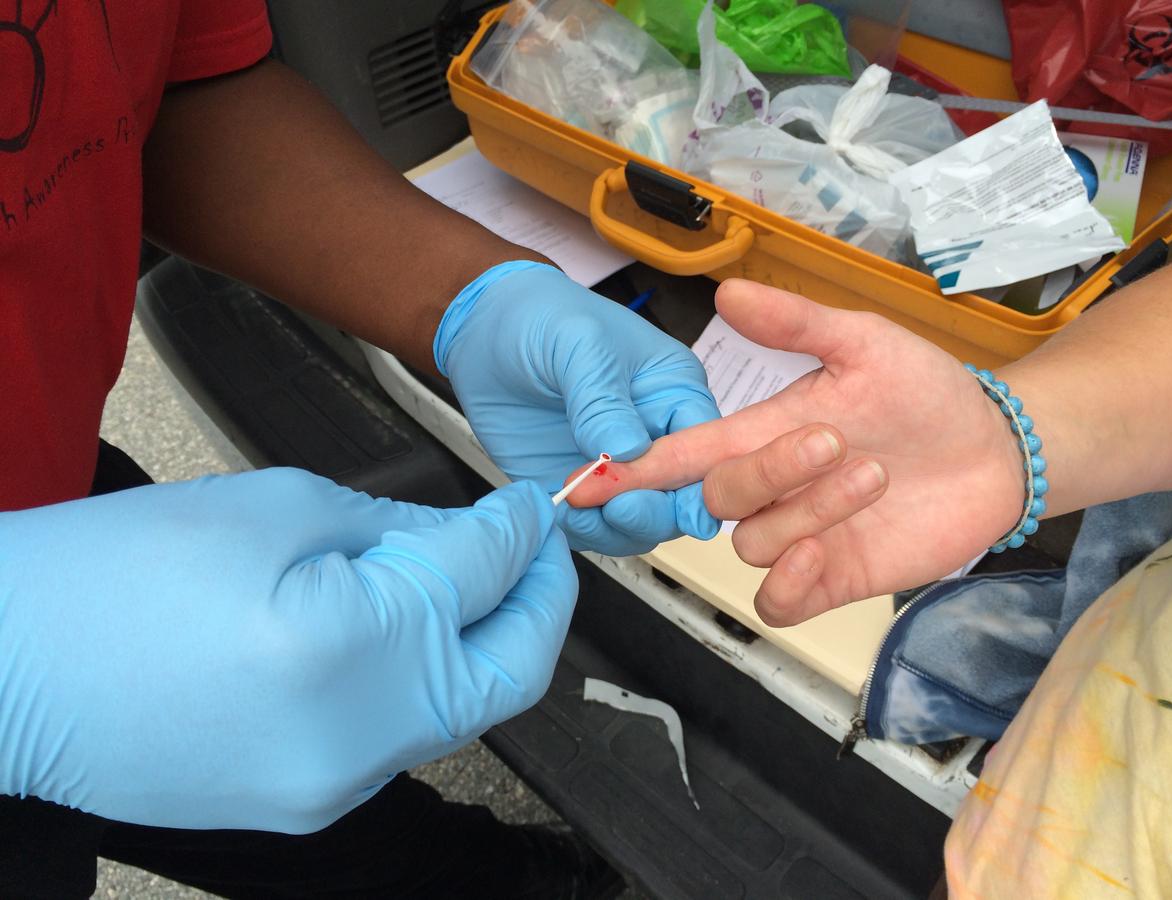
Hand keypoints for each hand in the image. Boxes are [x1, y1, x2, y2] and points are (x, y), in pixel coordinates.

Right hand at [0, 470, 574, 832]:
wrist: (1, 670)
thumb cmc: (115, 574)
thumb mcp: (277, 509)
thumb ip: (401, 530)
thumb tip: (476, 539)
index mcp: (353, 651)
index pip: (486, 582)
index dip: (524, 536)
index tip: (535, 509)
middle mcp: (358, 744)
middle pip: (506, 675)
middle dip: (538, 606)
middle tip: (534, 551)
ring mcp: (332, 789)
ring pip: (458, 710)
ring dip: (479, 642)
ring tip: (463, 577)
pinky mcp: (305, 804)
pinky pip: (399, 737)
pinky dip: (421, 679)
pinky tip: (398, 628)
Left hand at [434, 261, 720, 555]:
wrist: (482, 331)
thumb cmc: (542, 319)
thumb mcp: (579, 345)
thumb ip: (603, 399)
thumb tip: (628, 451)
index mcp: (675, 394)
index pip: (705, 447)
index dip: (696, 478)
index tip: (669, 496)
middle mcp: (656, 437)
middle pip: (681, 496)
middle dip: (655, 511)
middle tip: (619, 508)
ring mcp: (619, 469)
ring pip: (642, 522)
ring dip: (617, 527)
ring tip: (581, 507)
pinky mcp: (581, 490)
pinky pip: (596, 527)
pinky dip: (584, 531)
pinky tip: (561, 514)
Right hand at [565, 279, 1024, 624]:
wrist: (996, 448)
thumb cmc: (926, 391)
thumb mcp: (863, 342)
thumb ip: (795, 323)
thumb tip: (727, 292)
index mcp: (767, 432)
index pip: (687, 453)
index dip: (638, 466)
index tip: (589, 476)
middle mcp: (775, 488)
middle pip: (722, 496)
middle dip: (770, 470)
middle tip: (838, 440)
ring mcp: (803, 535)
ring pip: (756, 543)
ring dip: (809, 509)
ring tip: (874, 474)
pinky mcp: (836, 577)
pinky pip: (778, 603)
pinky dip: (787, 586)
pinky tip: (820, 555)